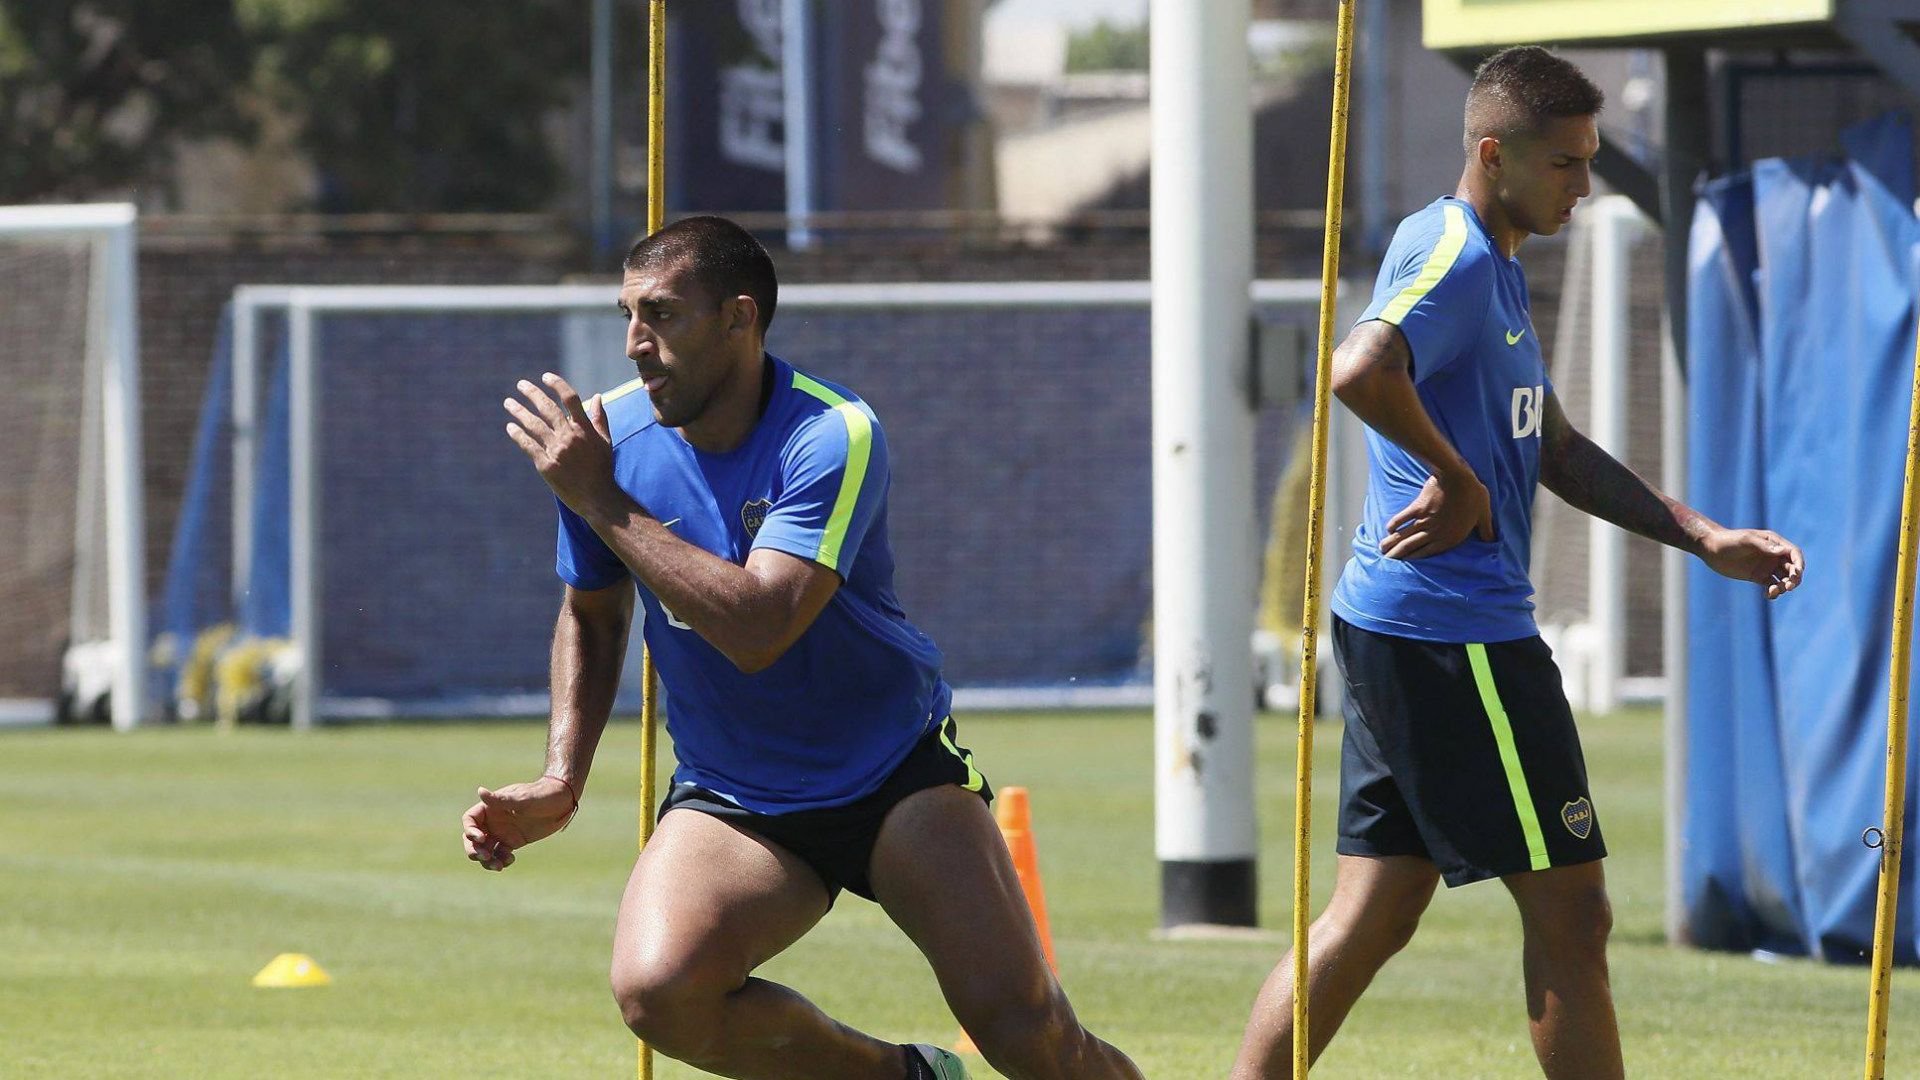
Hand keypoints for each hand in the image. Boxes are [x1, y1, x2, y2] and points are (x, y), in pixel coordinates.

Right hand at [461, 776, 577, 871]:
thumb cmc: (542, 795)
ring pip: (485, 849)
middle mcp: (493, 820)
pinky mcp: (512, 842)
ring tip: (498, 866)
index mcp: (491, 807)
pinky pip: (499, 854)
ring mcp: (502, 832)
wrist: (563, 802)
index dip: (470, 830)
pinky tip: (510, 860)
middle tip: (485, 857)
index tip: (481, 838)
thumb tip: (480, 791)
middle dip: (474, 849)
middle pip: (473, 838)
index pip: (470, 820)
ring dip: (486, 860)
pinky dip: (501, 860)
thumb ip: (500, 800)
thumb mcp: (523, 799)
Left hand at [505, 373, 616, 516]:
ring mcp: (556, 450)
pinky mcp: (546, 465)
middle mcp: (569, 437)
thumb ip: (599, 418)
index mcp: (584, 429)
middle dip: (532, 393)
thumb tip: (597, 396)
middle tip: (520, 384)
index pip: (569, 398)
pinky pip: (528, 446)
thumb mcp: (605, 441)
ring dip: (519, 412)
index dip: (556, 384)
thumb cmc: (603, 469)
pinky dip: (518, 435)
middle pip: (547, 408)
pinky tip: (510, 427)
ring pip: (533, 425)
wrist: (597, 498)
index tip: (545, 377)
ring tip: (508, 402)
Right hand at [1381, 467, 1495, 559]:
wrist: (1458, 476)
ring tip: (1382, 549)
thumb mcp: (1484, 514)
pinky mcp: (1418, 507)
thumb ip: (1485, 530)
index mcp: (1450, 537)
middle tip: (1387, 562)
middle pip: (1412, 547)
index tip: (1404, 567)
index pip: (1428, 553)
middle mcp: (1435, 532)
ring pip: (1404, 535)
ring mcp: (1425, 520)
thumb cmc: (1474, 495)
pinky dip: (1394, 524)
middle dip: (1398, 555)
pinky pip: (1403, 518)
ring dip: (1392, 543)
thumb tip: (1491, 541)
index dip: (1415, 561)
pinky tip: (1388, 530)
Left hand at [1701, 527, 1803, 599]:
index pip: (1793, 553)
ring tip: (1773, 591)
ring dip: (1784, 586)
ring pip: (1783, 579)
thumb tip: (1782, 551)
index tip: (1797, 573)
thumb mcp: (1745, 540)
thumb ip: (1763, 545)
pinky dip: (1773, 592)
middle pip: (1792, 568)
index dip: (1799, 563)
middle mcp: (1773, 555)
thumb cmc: (1728, 540)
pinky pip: (1772, 586)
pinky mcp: (1758, 577)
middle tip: (1788, 586)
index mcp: (1774, 542)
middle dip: (1794, 578)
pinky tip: (1767, 595)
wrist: (1710, 548)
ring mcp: (1766, 566)